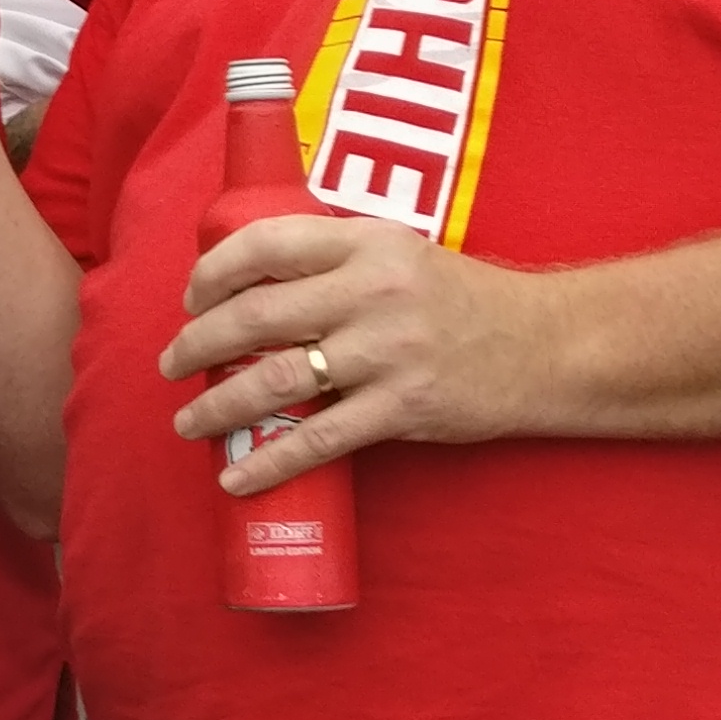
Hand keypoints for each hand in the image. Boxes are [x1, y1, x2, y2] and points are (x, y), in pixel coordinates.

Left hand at [164, 212, 555, 488]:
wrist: (550, 346)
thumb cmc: (462, 299)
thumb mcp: (399, 253)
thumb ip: (333, 258)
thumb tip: (246, 281)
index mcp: (367, 243)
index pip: (266, 244)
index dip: (212, 271)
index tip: (191, 298)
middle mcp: (372, 292)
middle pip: (255, 316)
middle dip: (197, 343)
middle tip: (171, 364)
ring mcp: (386, 353)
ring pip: (274, 380)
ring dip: (216, 405)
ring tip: (187, 421)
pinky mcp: (403, 408)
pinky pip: (317, 440)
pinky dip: (268, 463)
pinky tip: (235, 477)